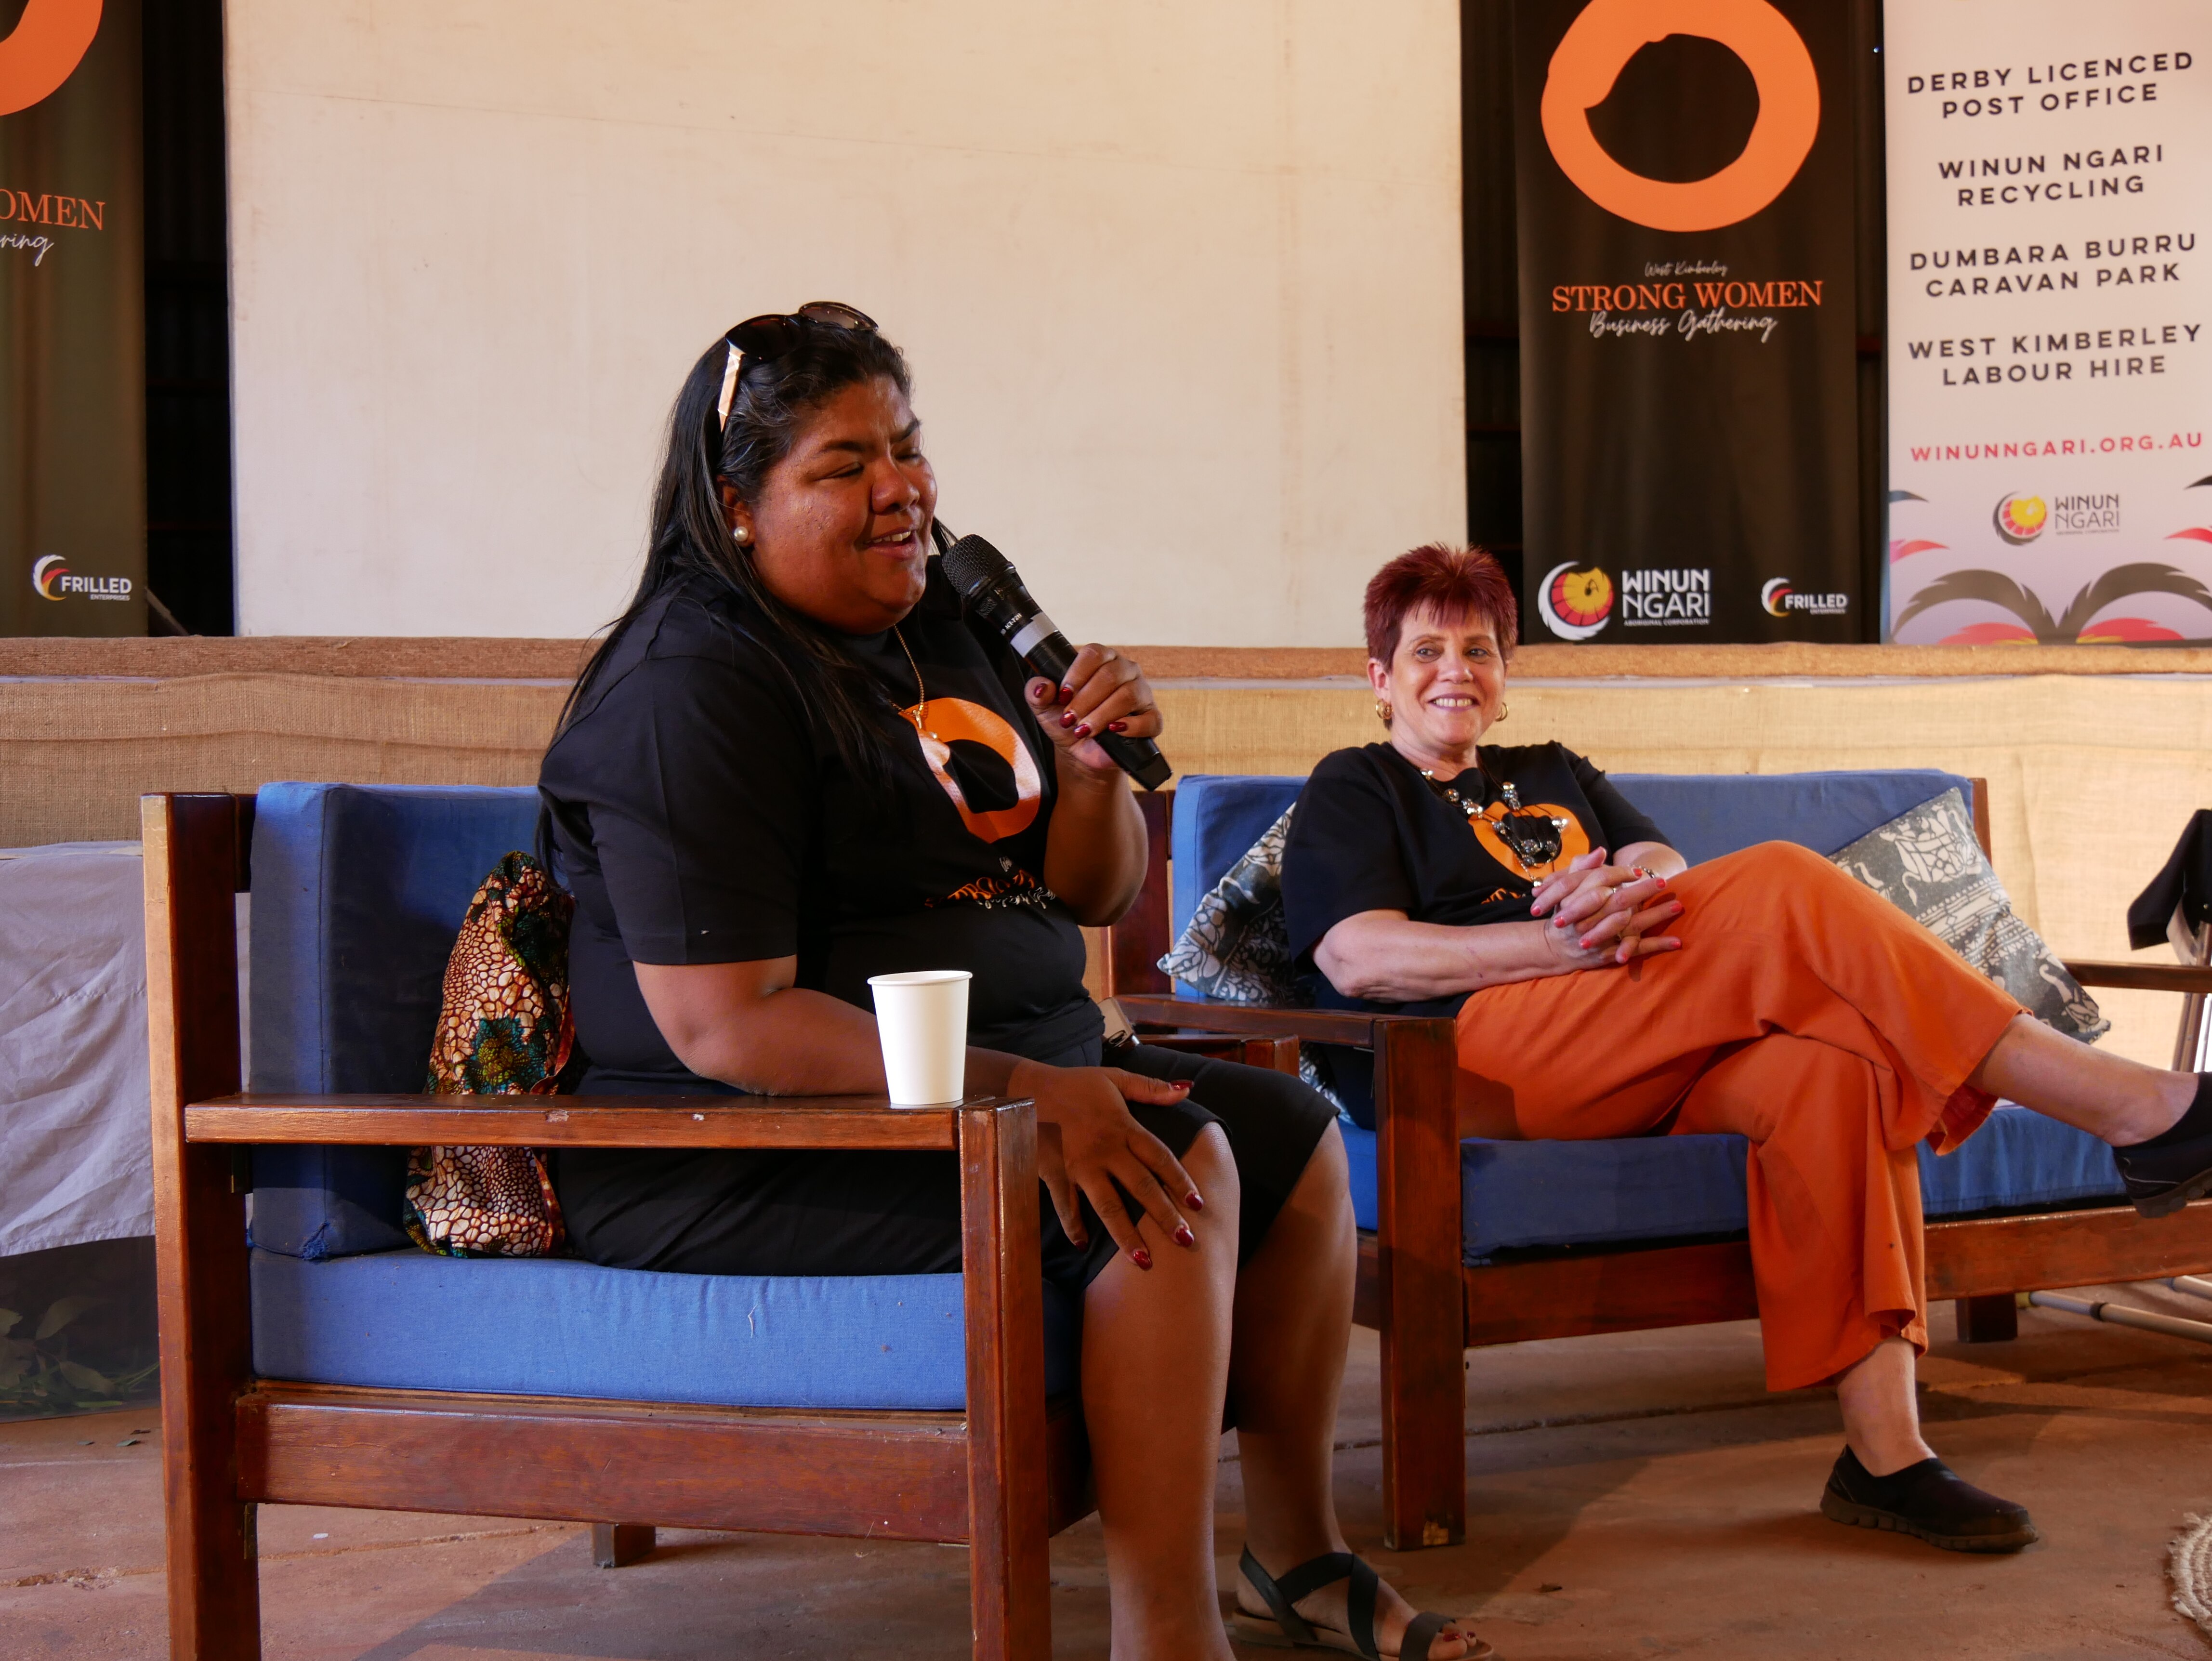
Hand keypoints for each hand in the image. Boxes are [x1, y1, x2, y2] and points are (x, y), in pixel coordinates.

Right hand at [1011, 1060, 1201, 1267]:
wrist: (1025, 1090)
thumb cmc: (1074, 1084)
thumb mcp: (1115, 1078)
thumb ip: (1151, 1088)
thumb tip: (1188, 1089)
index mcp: (1122, 1126)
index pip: (1159, 1156)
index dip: (1180, 1180)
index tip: (1198, 1204)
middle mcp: (1105, 1150)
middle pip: (1141, 1186)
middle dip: (1164, 1215)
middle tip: (1185, 1241)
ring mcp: (1079, 1166)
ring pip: (1107, 1205)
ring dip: (1126, 1234)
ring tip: (1145, 1261)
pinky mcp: (1055, 1175)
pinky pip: (1066, 1207)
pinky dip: (1074, 1227)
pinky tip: (1083, 1247)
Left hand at [1023, 644, 1159, 778]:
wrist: (1080, 751)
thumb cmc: (1066, 720)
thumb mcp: (1044, 707)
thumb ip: (1037, 692)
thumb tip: (1042, 686)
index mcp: (1102, 660)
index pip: (1094, 653)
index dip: (1077, 674)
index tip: (1063, 695)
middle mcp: (1125, 671)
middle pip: (1111, 675)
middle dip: (1085, 700)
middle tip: (1069, 720)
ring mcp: (1142, 693)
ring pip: (1128, 695)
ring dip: (1102, 715)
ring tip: (1084, 730)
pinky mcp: (1152, 719)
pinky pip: (1149, 719)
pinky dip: (1131, 727)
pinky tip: (1113, 731)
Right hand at [1529, 847, 1683, 968]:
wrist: (1554, 948)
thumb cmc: (1564, 912)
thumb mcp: (1565, 889)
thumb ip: (1582, 868)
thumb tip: (1601, 851)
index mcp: (1577, 899)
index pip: (1600, 881)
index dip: (1620, 874)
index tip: (1637, 871)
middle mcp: (1588, 919)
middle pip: (1619, 901)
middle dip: (1642, 891)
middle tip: (1663, 882)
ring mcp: (1600, 938)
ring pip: (1631, 926)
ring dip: (1655, 916)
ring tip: (1677, 906)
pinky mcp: (1610, 955)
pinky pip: (1636, 950)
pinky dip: (1657, 945)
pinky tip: (1677, 941)